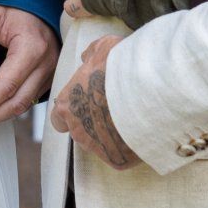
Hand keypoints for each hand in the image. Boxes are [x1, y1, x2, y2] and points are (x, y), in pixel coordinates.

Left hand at [0, 5, 57, 138]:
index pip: (8, 83)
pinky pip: (29, 99)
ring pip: (25, 104)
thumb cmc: (17, 10)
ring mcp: (50, 73)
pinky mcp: (48, 79)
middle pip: (18, 100)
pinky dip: (11, 109)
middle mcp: (46, 64)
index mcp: (32, 48)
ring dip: (1, 118)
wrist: (41, 9)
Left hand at [49, 36, 141, 170]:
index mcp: (68, 104)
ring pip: (100, 144)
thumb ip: (90, 55)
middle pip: (81, 131)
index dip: (73, 111)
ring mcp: (97, 147)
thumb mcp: (103, 47)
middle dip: (95, 123)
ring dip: (111, 134)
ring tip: (131, 118)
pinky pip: (121, 155)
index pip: (59, 117)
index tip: (88, 103)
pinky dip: (129, 146)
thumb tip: (86, 57)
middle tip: (114, 109)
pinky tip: (140, 131)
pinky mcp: (117, 160)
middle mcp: (77, 129)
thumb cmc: (121, 68)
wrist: (147, 91)